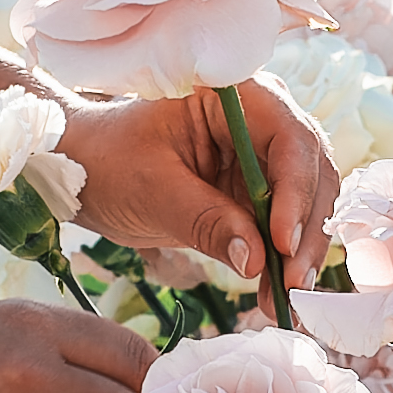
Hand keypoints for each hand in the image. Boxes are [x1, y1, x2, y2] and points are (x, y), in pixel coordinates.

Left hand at [52, 83, 336, 316]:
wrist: (82, 173)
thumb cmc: (106, 160)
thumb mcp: (151, 189)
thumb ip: (205, 220)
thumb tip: (256, 260)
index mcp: (234, 95)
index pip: (288, 137)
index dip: (295, 191)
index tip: (282, 242)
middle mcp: (260, 120)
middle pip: (310, 172)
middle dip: (306, 230)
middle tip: (294, 280)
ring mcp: (260, 158)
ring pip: (306, 204)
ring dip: (301, 252)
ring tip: (285, 297)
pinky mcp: (254, 193)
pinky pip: (284, 226)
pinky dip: (284, 260)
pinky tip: (275, 293)